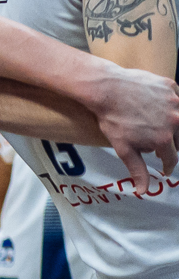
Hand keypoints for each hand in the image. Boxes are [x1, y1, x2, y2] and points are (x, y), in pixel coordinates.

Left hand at [86, 64, 178, 191]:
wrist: (106, 89)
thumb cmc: (113, 120)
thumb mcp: (124, 149)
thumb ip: (138, 170)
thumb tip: (144, 191)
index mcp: (164, 139)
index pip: (172, 158)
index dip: (167, 165)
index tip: (165, 168)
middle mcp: (175, 121)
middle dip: (169, 145)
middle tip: (158, 146)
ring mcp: (175, 102)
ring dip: (172, 126)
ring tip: (159, 128)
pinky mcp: (171, 87)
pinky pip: (176, 99)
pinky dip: (169, 106)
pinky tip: (157, 108)